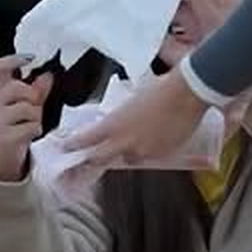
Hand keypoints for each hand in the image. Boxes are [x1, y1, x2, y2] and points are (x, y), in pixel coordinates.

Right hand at [0, 55, 53, 181]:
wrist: (7, 155)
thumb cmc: (19, 125)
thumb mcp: (29, 104)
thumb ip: (38, 89)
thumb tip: (47, 75)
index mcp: (2, 90)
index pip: (2, 67)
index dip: (15, 59)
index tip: (31, 58)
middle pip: (17, 87)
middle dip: (33, 96)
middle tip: (35, 106)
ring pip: (27, 108)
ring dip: (37, 116)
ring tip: (32, 122)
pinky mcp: (5, 137)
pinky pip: (30, 126)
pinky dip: (36, 130)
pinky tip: (31, 134)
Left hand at [62, 64, 205, 170]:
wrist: (186, 93)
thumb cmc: (159, 88)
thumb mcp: (131, 101)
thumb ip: (120, 118)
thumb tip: (115, 124)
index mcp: (114, 124)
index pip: (86, 139)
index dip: (73, 145)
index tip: (64, 148)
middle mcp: (125, 142)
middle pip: (100, 159)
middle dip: (91, 160)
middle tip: (84, 163)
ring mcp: (143, 151)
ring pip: (128, 158)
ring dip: (127, 152)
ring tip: (136, 139)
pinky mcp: (161, 155)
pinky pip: (149, 156)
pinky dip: (148, 150)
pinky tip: (156, 137)